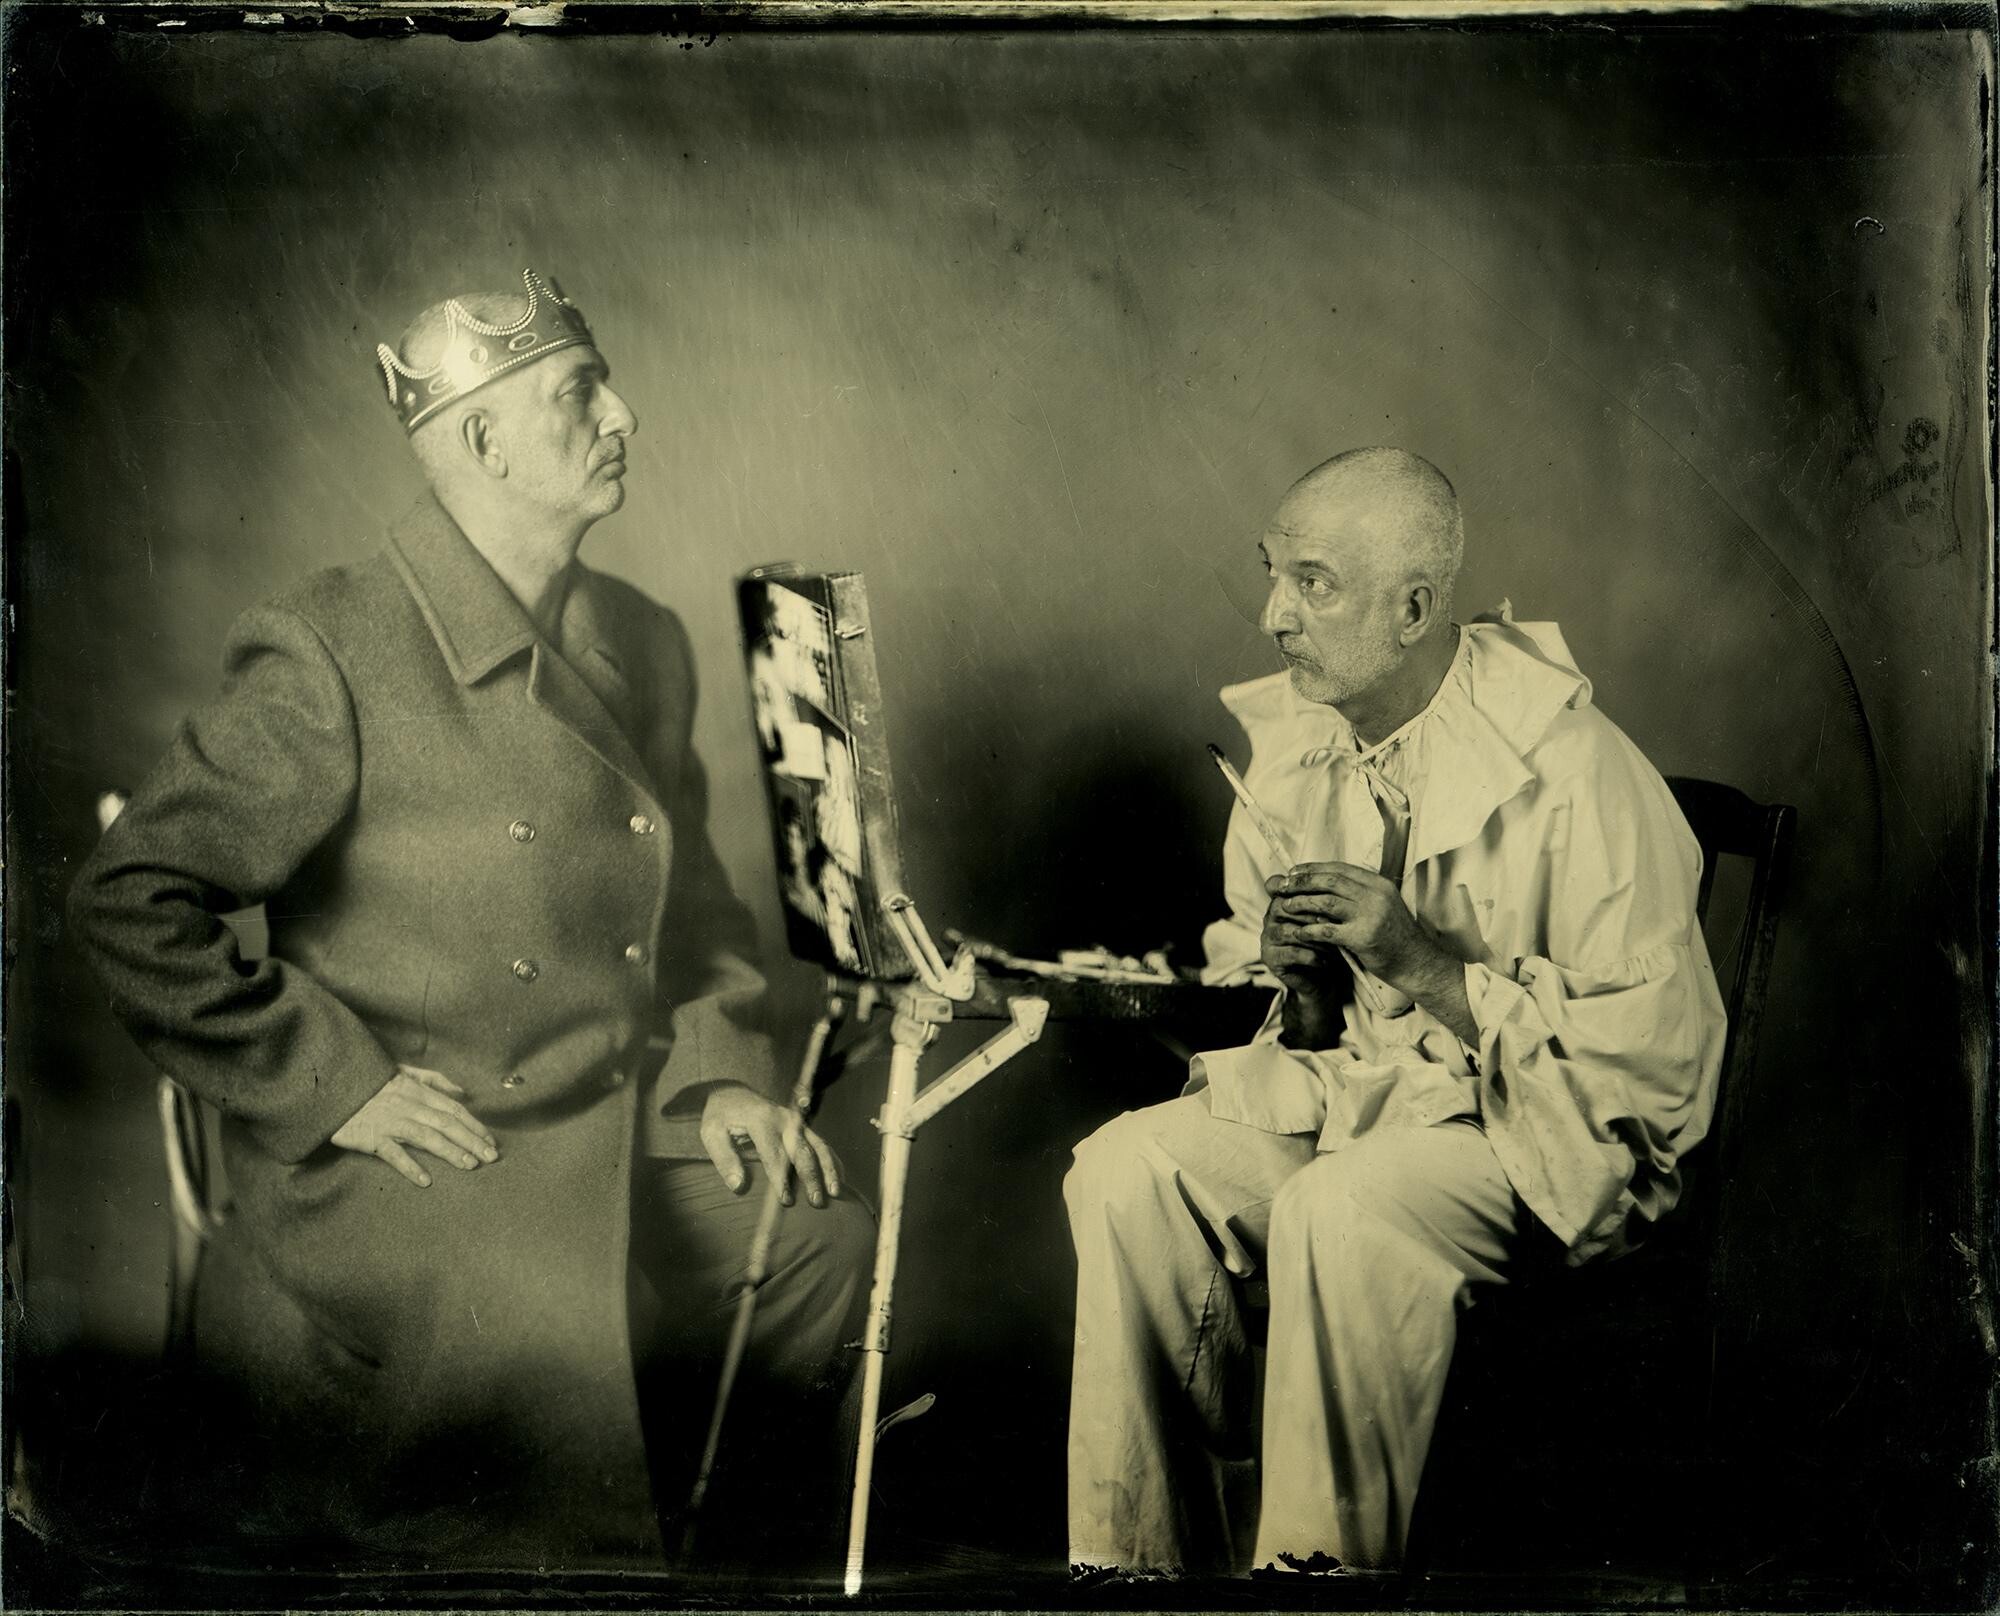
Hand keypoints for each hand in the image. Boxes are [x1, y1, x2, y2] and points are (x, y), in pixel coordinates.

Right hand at [331, 1065, 499, 1187]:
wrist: (334, 1089)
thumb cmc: (372, 1082)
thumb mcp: (404, 1071)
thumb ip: (434, 1080)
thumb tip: (462, 1091)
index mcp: (418, 1091)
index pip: (454, 1109)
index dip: (474, 1125)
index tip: (491, 1141)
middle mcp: (409, 1106)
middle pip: (447, 1124)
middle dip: (472, 1141)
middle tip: (491, 1157)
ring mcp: (391, 1122)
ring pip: (427, 1138)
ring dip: (451, 1152)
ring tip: (470, 1166)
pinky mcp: (372, 1138)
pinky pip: (394, 1154)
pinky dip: (410, 1167)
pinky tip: (426, 1180)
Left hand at [698, 1082, 841, 1208]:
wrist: (732, 1091)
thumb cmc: (721, 1116)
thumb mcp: (711, 1133)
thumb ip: (724, 1158)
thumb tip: (738, 1185)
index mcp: (761, 1120)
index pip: (774, 1153)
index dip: (781, 1178)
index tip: (787, 1201)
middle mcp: (783, 1118)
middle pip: (802, 1150)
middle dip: (811, 1177)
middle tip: (816, 1202)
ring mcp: (796, 1120)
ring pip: (819, 1145)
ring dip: (828, 1169)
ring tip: (835, 1192)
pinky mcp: (801, 1124)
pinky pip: (821, 1142)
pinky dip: (832, 1160)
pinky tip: (839, 1178)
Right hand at [1260, 884, 1349, 1048]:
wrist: (1323, 977)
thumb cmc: (1327, 941)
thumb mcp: (1328, 918)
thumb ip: (1325, 900)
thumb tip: (1339, 883)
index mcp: (1281, 901)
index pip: (1281, 886)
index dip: (1300, 889)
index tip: (1328, 897)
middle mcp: (1269, 917)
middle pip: (1285, 907)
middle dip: (1314, 915)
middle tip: (1337, 923)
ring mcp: (1267, 938)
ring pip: (1290, 931)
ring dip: (1315, 938)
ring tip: (1335, 945)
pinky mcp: (1271, 958)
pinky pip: (1292, 953)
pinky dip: (1313, 956)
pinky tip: (1327, 960)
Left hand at [1265, 862, 1445, 988]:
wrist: (1415, 962)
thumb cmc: (1395, 935)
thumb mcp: (1382, 905)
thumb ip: (1358, 893)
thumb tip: (1322, 883)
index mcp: (1378, 884)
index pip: (1339, 869)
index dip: (1313, 869)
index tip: (1294, 872)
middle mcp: (1375, 895)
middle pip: (1329, 881)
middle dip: (1302, 882)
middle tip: (1282, 886)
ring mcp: (1370, 916)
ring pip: (1325, 902)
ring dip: (1301, 903)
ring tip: (1285, 906)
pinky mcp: (1363, 938)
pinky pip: (1327, 930)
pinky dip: (1309, 930)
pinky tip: (1298, 932)